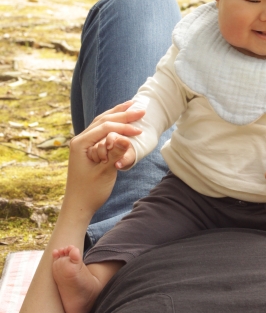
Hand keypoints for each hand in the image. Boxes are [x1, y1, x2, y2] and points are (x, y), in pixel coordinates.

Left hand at [63, 102, 144, 218]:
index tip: (140, 129)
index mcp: (80, 143)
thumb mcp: (105, 173)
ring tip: (131, 106)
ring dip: (117, 114)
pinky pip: (101, 130)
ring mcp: (82, 143)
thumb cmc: (91, 192)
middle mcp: (79, 139)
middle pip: (103, 120)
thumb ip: (115, 154)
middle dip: (123, 114)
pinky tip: (120, 119)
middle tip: (141, 110)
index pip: (105, 127)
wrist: (78, 206)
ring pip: (101, 122)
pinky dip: (113, 122)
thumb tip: (126, 138)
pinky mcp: (87, 148)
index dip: (124, 126)